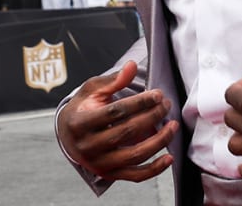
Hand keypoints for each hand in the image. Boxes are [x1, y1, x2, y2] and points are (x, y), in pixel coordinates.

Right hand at [56, 60, 178, 182]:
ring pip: (134, 155)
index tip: (157, 94)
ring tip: (173, 126)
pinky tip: (170, 157)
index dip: (139, 102)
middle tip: (166, 105)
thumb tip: (132, 66)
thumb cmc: (83, 108)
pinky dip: (155, 169)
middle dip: (152, 117)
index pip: (115, 112)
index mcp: (80, 123)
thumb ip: (113, 80)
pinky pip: (135, 175)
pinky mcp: (110, 174)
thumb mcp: (92, 90)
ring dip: (159, 141)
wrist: (68, 136)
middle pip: (127, 132)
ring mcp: (99, 163)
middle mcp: (88, 146)